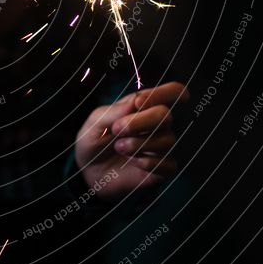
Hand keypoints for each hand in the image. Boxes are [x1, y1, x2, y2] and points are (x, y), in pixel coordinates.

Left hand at [74, 82, 189, 200]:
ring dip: (138, 144)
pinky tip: (132, 162)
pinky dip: (148, 162)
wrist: (89, 171)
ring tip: (118, 147)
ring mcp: (161, 146)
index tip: (138, 103)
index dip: (162, 93)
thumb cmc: (94, 140)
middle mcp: (157, 124)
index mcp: (144, 106)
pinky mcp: (162, 168)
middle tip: (117, 129)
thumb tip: (137, 101)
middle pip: (166, 115)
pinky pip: (168, 163)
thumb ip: (114, 111)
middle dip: (140, 121)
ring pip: (167, 140)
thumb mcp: (95, 123)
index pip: (173, 92)